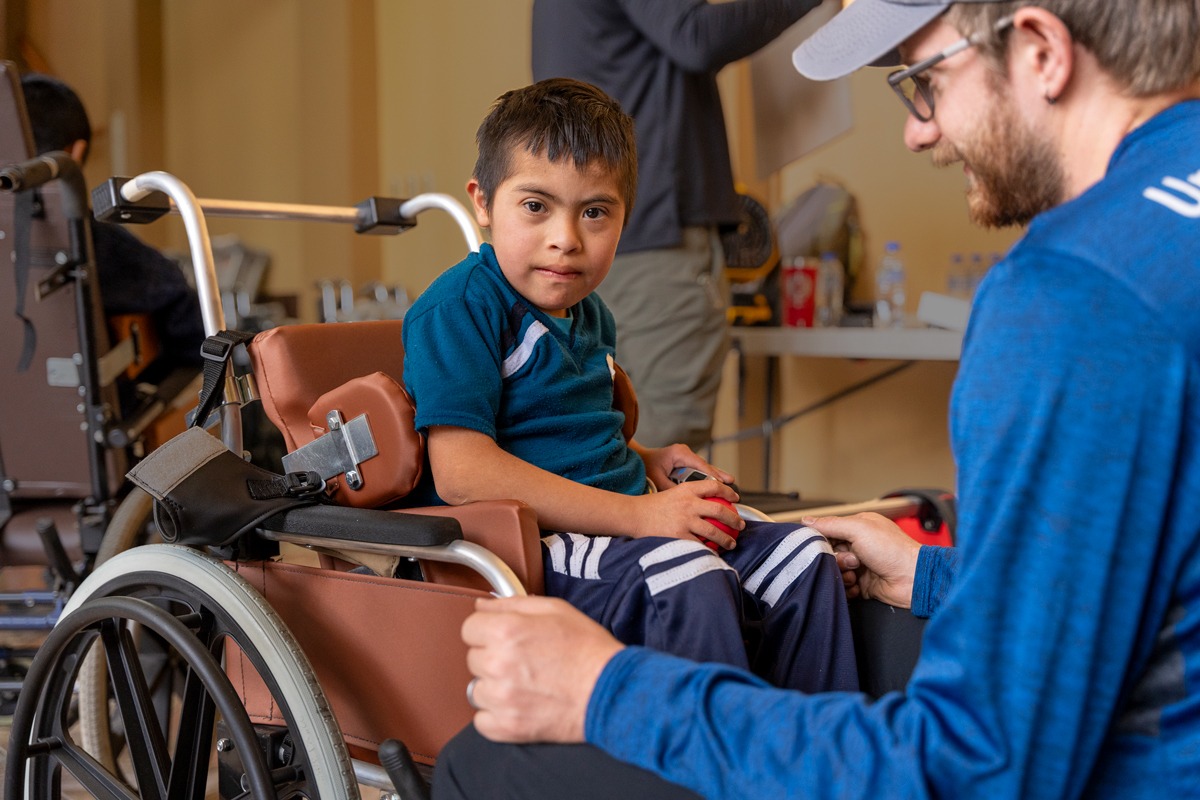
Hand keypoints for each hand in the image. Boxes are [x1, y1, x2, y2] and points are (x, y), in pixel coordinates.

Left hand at [462, 596, 622, 742]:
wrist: (611, 691)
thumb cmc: (588, 649)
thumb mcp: (555, 609)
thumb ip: (512, 603)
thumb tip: (482, 604)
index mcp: (507, 631)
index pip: (469, 628)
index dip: (487, 630)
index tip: (501, 637)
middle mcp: (499, 663)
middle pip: (473, 658)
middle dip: (493, 657)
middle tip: (523, 660)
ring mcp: (501, 698)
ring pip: (476, 689)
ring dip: (494, 687)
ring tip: (524, 684)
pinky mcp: (507, 726)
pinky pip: (481, 720)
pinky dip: (496, 715)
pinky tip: (519, 704)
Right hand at [631, 480, 741, 548]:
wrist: (634, 515)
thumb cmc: (652, 506)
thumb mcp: (672, 493)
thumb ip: (689, 497)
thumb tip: (709, 504)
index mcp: (687, 489)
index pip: (714, 486)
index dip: (728, 492)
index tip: (736, 499)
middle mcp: (688, 503)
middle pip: (720, 510)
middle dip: (735, 519)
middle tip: (740, 525)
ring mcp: (685, 520)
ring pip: (714, 531)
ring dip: (726, 539)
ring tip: (731, 543)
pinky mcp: (679, 535)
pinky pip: (700, 545)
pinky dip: (709, 550)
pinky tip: (714, 553)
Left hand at [634, 442, 735, 490]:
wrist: (637, 460)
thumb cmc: (644, 467)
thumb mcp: (656, 479)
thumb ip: (670, 488)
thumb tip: (683, 500)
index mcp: (679, 453)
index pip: (700, 464)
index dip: (713, 475)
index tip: (723, 483)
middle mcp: (685, 453)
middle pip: (705, 466)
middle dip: (718, 476)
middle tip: (731, 483)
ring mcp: (685, 458)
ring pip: (703, 469)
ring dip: (715, 477)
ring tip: (730, 484)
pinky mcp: (684, 464)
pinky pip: (698, 472)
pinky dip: (706, 479)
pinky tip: (716, 487)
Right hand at [803, 512, 920, 608]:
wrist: (913, 580)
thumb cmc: (893, 551)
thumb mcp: (859, 529)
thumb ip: (831, 524)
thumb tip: (807, 520)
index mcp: (859, 527)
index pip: (828, 530)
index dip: (822, 540)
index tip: (820, 546)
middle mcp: (859, 545)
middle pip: (829, 552)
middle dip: (835, 559)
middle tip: (850, 561)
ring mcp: (861, 565)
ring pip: (835, 570)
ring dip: (842, 574)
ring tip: (856, 574)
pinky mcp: (863, 584)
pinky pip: (843, 587)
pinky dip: (847, 588)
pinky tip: (858, 586)